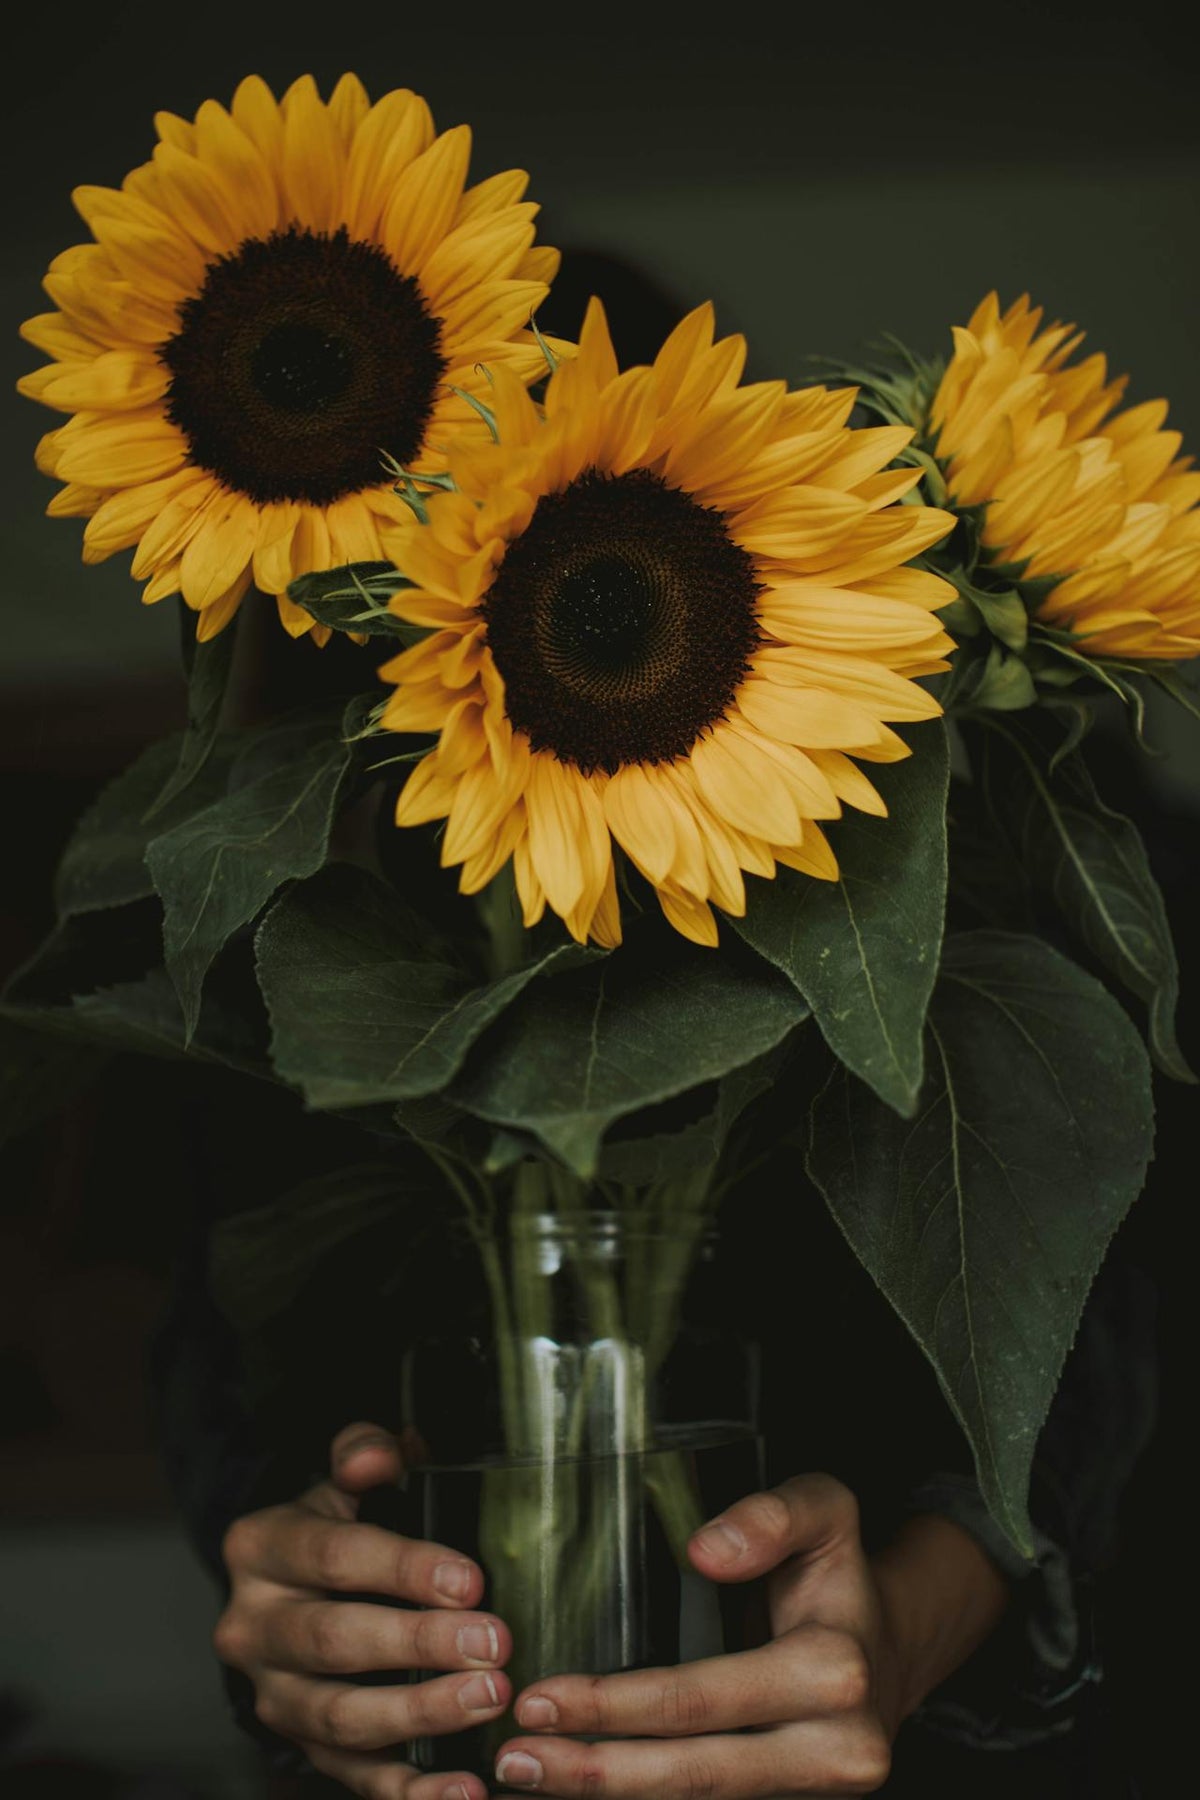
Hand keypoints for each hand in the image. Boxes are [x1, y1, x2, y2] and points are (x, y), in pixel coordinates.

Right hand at [215, 1420, 511, 1799]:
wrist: (292, 1592)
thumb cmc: (335, 1526)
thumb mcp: (341, 1481)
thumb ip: (362, 1455)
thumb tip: (382, 1455)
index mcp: (260, 1548)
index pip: (333, 1556)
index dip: (404, 1568)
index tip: (471, 1581)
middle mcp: (252, 1628)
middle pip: (334, 1641)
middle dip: (419, 1645)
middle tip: (494, 1646)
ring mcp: (274, 1698)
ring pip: (340, 1718)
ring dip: (420, 1714)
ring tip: (488, 1701)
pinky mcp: (302, 1750)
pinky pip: (354, 1779)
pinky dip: (410, 1792)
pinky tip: (463, 1791)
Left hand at [493, 1473, 1008, 1798]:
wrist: (896, 1647)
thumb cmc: (841, 1573)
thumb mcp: (826, 1510)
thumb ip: (770, 1516)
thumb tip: (704, 1549)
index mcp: (834, 1673)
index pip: (704, 1701)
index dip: (617, 1707)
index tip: (542, 1696)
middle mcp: (834, 1751)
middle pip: (696, 1774)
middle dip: (597, 1771)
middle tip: (514, 1756)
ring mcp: (817, 1792)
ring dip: (609, 1796)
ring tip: (528, 1775)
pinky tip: (585, 1788)